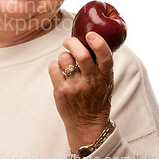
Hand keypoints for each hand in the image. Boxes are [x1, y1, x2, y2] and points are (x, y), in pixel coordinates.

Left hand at [48, 32, 113, 152]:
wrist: (87, 124)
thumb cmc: (96, 98)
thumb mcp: (106, 82)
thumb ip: (100, 64)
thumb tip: (90, 38)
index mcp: (105, 77)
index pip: (105, 57)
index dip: (98, 43)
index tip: (90, 35)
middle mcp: (91, 81)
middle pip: (81, 55)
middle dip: (72, 42)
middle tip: (68, 41)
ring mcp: (75, 87)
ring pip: (65, 58)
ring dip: (63, 55)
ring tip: (66, 61)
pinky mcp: (61, 91)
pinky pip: (53, 67)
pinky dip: (55, 64)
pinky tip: (59, 69)